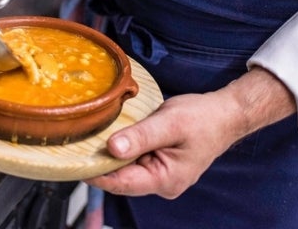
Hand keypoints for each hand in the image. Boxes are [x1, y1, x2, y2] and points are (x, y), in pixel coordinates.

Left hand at [85, 68, 296, 198]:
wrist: (224, 114)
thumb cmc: (203, 118)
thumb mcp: (169, 123)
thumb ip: (141, 136)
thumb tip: (112, 148)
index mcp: (165, 180)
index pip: (120, 183)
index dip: (94, 173)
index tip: (73, 161)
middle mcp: (161, 184)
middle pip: (119, 178)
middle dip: (99, 162)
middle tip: (73, 145)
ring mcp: (159, 175)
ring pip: (124, 168)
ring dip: (109, 154)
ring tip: (86, 138)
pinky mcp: (157, 163)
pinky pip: (132, 159)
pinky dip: (120, 149)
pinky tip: (108, 135)